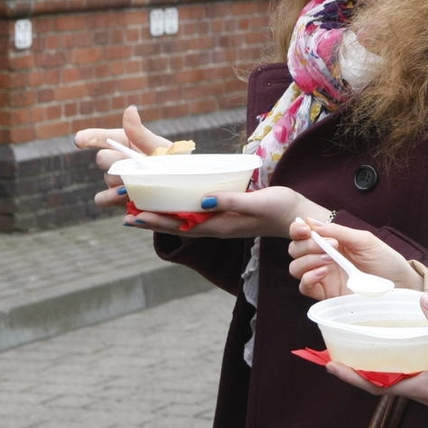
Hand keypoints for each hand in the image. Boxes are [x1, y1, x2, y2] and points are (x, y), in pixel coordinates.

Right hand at [73, 105, 170, 210]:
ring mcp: (113, 179)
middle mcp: (115, 159)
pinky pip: (102, 199)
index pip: (99, 137)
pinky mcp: (115, 198)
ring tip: (141, 179)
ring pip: (107, 178)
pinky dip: (110, 197)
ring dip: (121, 179)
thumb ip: (141, 133)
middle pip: (101, 159)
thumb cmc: (169, 162)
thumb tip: (130, 109)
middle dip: (115, 160)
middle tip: (135, 163)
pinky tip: (125, 195)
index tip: (79, 140)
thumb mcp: (159, 147)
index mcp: (124, 141)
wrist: (179, 187)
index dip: (87, 137)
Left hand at [130, 185, 331, 238]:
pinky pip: (198, 215)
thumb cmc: (282, 209)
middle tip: (127, 213)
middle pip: (178, 225)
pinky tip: (176, 204)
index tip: (134, 216)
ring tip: (143, 210)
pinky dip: (181, 210)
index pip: (181, 224)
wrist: (300, 218)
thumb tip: (202, 200)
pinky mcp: (228, 216)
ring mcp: (222, 223)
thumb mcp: (258, 202)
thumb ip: (231, 201)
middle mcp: (217, 226)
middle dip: (152, 220)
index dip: (156, 221)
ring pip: (186, 221)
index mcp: (220, 225)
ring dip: (164, 216)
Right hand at [289, 218, 421, 297]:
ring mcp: (323, 277)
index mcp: (331, 242)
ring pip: (296, 268)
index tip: (304, 228)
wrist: (400, 285)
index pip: (303, 234)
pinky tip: (323, 272)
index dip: (297, 229)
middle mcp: (323, 258)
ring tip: (329, 259)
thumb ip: (338, 231)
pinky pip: (305, 287)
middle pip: (295, 250)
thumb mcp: (364, 240)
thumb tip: (310, 221)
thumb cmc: (386, 261)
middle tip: (327, 245)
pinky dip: (309, 277)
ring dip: (307, 260)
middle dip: (306, 244)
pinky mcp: (326, 295)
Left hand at [324, 293, 427, 417]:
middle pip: (380, 381)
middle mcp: (420, 391)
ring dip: (377, 366)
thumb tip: (424, 298)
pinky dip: (398, 364)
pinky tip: (401, 349)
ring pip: (395, 378)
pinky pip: (410, 375)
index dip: (351, 376)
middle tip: (340, 351)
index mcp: (419, 387)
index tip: (330, 365)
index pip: (375, 385)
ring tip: (364, 346)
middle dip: (359, 368)